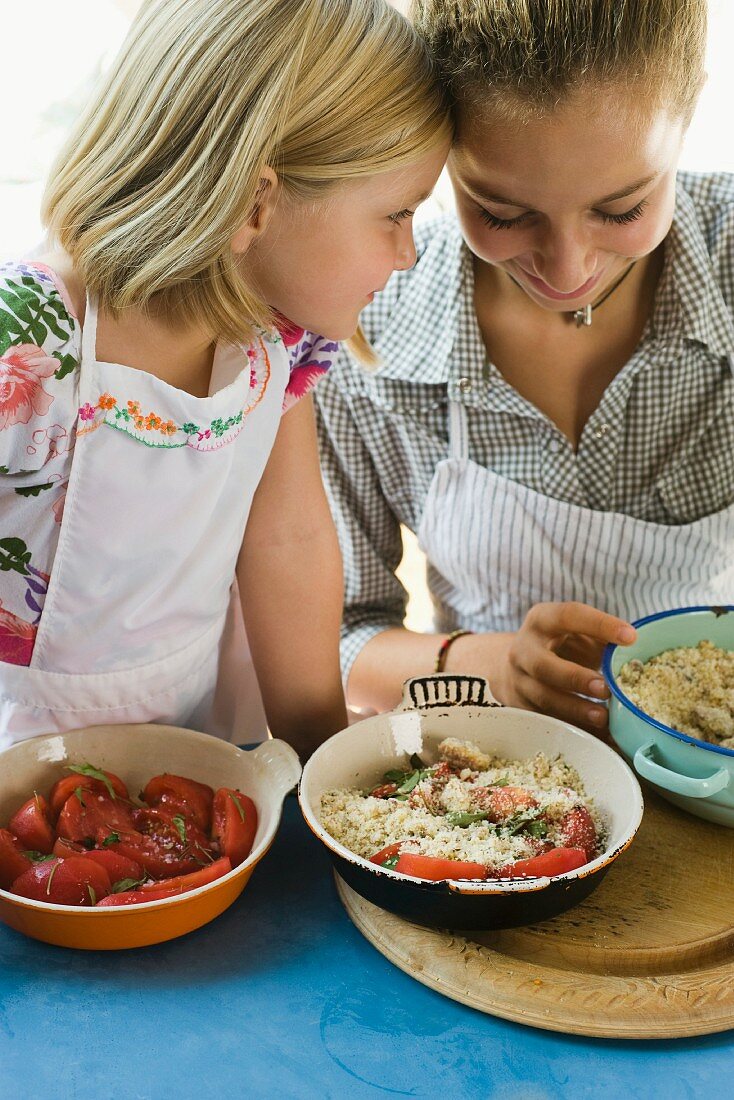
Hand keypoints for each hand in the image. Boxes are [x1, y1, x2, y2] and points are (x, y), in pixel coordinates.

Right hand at [453, 602, 635, 733]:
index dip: (599, 625)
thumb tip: (638, 648)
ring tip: (604, 718)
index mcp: (541, 620)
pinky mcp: (523, 706)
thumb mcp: (576, 631)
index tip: (631, 637)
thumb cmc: (559, 644)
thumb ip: (602, 636)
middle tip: (605, 689)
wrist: (518, 664)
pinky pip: (549, 721)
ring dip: (575, 709)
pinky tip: (600, 736)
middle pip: (543, 665)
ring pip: (544, 698)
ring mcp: (520, 681)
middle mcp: (524, 649)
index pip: (568, 616)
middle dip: (575, 678)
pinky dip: (575, 730)